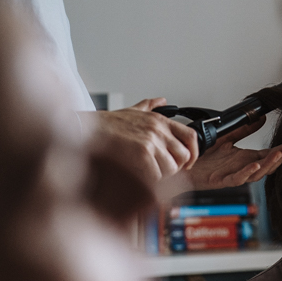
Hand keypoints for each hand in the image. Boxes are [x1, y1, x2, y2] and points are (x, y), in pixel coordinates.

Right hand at [85, 98, 199, 185]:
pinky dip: (150, 180)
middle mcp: (159, 130)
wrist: (88, 130)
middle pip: (183, 156)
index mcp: (160, 120)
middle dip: (175, 167)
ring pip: (172, 168)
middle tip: (162, 169)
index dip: (193, 153)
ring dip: (161, 175)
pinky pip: (157, 175)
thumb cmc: (108, 124)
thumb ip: (150, 105)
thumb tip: (161, 100)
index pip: (191, 136)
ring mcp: (151, 141)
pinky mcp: (142, 153)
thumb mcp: (133, 110)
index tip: (188, 162)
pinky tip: (139, 175)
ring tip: (147, 172)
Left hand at [189, 117, 281, 190]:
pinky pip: (237, 178)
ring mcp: (233, 175)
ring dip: (269, 163)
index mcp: (245, 159)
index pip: (270, 153)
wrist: (182, 166)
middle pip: (269, 164)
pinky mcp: (221, 181)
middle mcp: (242, 168)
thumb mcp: (226, 138)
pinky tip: (255, 164)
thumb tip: (261, 119)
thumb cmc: (202, 157)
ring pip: (257, 173)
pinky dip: (247, 172)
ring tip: (279, 153)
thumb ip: (244, 130)